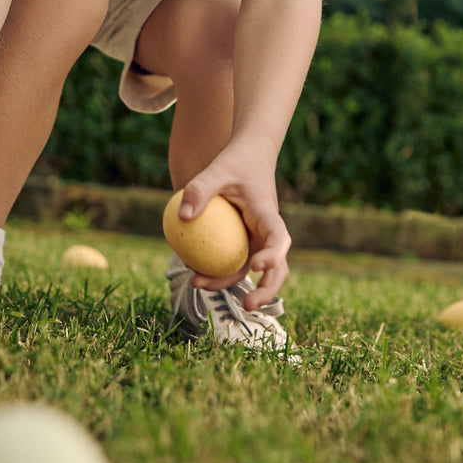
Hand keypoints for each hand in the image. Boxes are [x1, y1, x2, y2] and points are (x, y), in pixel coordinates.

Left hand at [176, 150, 289, 309]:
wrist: (248, 155)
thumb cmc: (236, 161)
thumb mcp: (217, 170)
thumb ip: (200, 189)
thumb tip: (183, 217)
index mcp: (268, 215)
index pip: (279, 239)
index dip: (273, 256)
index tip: (255, 266)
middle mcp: (268, 232)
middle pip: (277, 268)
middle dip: (267, 291)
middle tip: (247, 306)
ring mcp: (258, 239)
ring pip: (252, 271)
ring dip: (231, 283)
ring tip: (197, 284)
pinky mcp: (246, 241)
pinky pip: (233, 260)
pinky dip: (218, 269)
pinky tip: (191, 271)